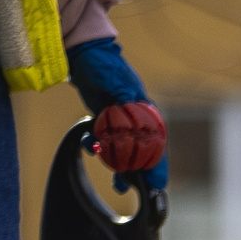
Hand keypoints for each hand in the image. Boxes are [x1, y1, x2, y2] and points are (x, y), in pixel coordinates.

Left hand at [66, 36, 169, 191]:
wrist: (83, 51)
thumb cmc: (104, 65)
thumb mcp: (117, 84)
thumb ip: (126, 104)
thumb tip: (134, 125)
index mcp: (147, 113)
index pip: (157, 146)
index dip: (157, 168)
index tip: (157, 188)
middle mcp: (138, 119)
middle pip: (143, 153)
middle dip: (138, 172)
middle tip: (130, 188)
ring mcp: (121, 119)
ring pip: (125, 150)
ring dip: (118, 165)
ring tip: (115, 182)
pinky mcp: (106, 118)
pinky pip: (108, 141)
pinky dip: (101, 149)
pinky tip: (91, 149)